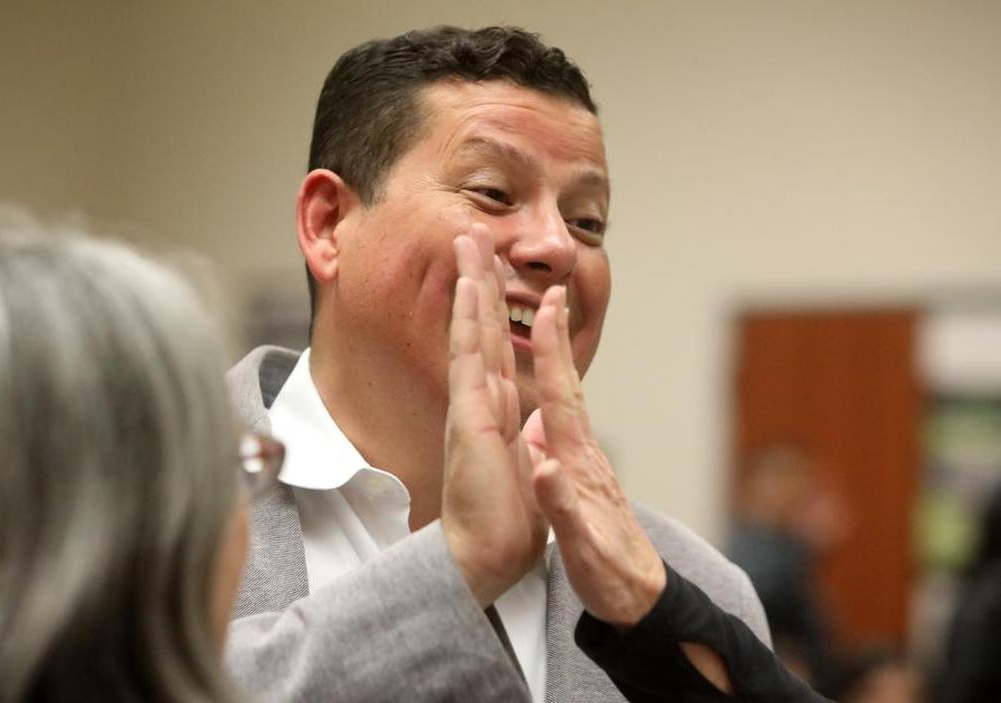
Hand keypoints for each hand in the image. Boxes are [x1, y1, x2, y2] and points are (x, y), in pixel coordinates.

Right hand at [441, 223, 547, 606]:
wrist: (489, 559)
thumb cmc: (508, 526)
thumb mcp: (533, 480)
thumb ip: (531, 452)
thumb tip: (534, 438)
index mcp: (503, 415)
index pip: (499, 349)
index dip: (499, 307)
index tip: (499, 269)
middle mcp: (485, 403)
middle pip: (480, 328)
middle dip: (477, 279)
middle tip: (473, 234)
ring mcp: (475, 408)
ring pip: (473, 332)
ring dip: (471, 284)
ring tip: (469, 240)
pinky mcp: (472, 420)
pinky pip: (470, 358)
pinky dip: (467, 320)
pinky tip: (467, 287)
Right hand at [527, 285, 665, 625]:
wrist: (641, 599)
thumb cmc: (611, 575)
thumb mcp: (583, 547)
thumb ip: (563, 507)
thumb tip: (545, 468)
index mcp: (577, 464)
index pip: (561, 398)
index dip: (553, 353)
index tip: (549, 307)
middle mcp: (583, 454)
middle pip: (567, 387)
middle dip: (556, 340)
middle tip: (553, 295)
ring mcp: (586, 463)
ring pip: (566, 400)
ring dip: (555, 361)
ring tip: (548, 329)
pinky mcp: (583, 476)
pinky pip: (562, 423)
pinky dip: (553, 397)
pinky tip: (542, 401)